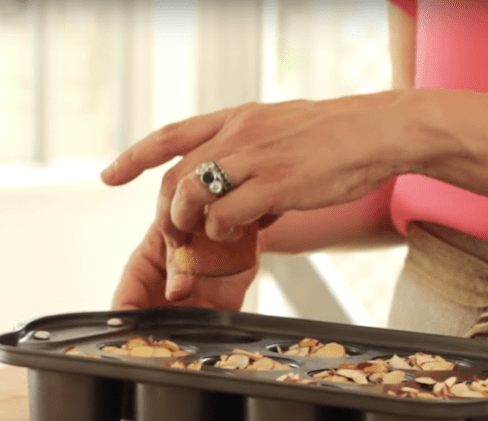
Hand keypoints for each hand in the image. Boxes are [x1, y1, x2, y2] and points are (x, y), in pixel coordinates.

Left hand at [103, 93, 402, 299]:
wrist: (378, 130)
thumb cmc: (333, 136)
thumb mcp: (278, 131)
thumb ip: (247, 158)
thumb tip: (231, 201)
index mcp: (236, 118)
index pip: (169, 136)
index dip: (134, 157)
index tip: (109, 176)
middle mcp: (238, 133)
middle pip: (175, 176)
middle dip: (166, 212)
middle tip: (173, 234)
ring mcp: (255, 157)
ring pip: (193, 194)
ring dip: (190, 222)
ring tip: (205, 235)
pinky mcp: (277, 183)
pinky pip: (228, 215)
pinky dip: (224, 230)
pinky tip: (243, 232)